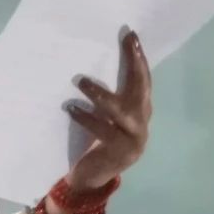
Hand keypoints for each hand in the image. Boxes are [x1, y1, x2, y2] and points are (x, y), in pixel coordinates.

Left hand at [62, 29, 152, 193]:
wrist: (92, 177)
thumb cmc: (97, 142)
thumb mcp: (106, 117)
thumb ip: (109, 97)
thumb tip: (91, 63)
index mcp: (140, 111)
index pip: (143, 80)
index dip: (138, 59)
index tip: (131, 35)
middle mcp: (142, 122)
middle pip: (142, 89)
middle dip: (135, 64)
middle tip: (127, 43)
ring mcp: (134, 138)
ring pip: (122, 111)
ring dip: (101, 95)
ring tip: (80, 81)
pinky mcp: (120, 152)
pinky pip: (104, 131)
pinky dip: (87, 118)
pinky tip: (70, 109)